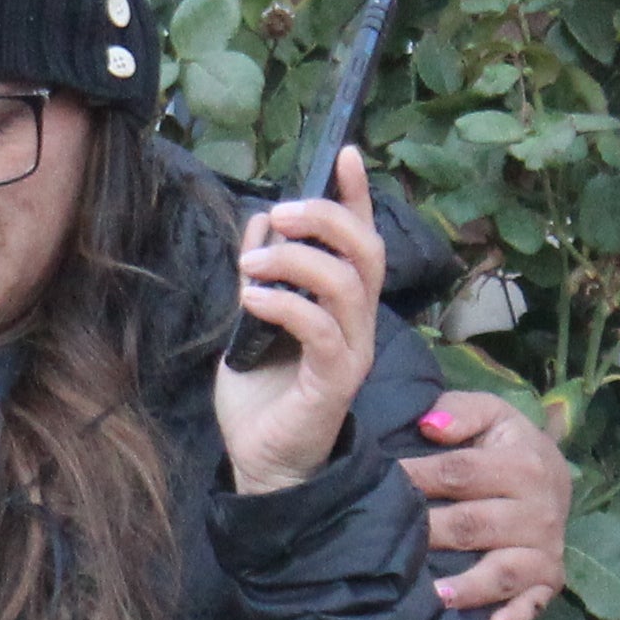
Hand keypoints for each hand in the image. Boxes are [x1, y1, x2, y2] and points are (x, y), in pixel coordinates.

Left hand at [214, 149, 380, 495]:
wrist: (263, 465)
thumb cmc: (261, 398)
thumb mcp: (251, 323)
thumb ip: (261, 275)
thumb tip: (260, 225)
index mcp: (343, 307)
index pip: (362, 240)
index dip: (357, 196)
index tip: (344, 154)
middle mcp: (358, 326)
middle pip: (368, 253)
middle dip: (327, 219)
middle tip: (280, 213)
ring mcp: (351, 354)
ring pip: (348, 286)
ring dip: (297, 261)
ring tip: (251, 266)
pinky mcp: (334, 383)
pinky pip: (321, 331)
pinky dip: (285, 305)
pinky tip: (251, 299)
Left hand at [404, 388, 566, 619]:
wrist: (556, 476)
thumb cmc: (507, 446)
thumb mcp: (492, 415)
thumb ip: (460, 412)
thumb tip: (427, 425)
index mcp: (520, 464)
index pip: (459, 474)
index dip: (416, 477)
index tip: (378, 483)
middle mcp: (536, 510)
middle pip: (473, 525)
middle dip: (431, 534)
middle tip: (389, 545)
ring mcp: (542, 549)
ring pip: (501, 570)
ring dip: (469, 586)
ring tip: (434, 597)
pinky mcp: (547, 580)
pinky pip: (533, 603)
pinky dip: (516, 618)